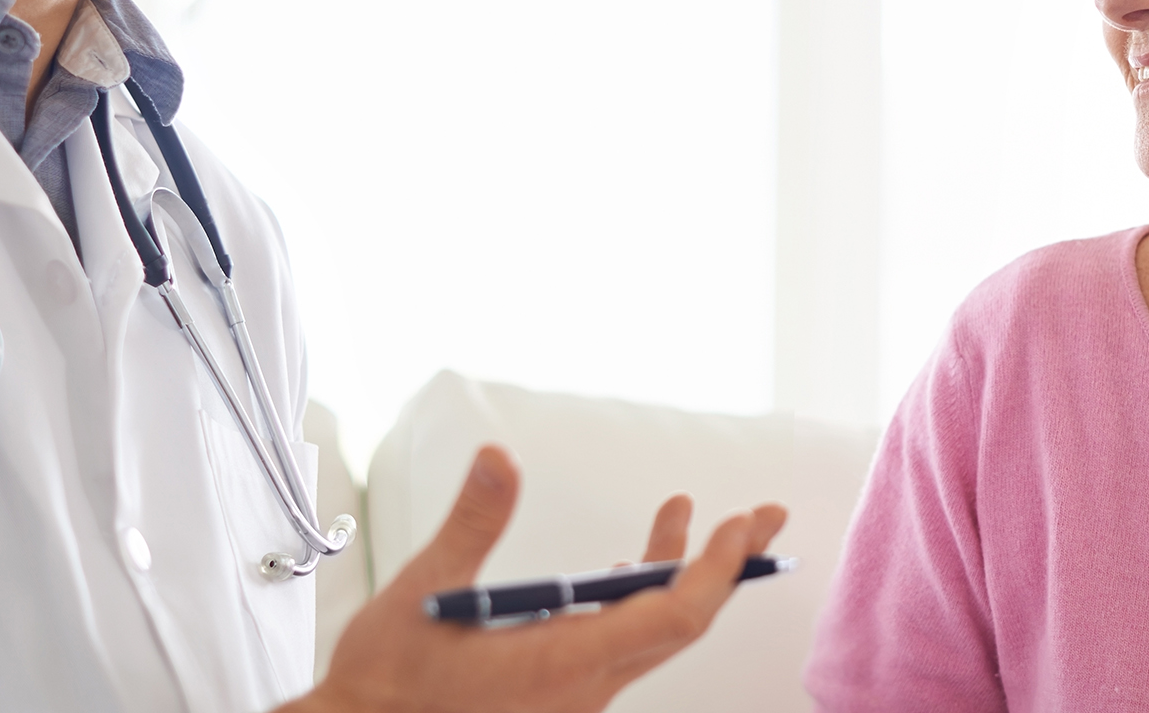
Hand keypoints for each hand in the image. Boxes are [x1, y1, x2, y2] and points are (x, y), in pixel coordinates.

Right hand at [284, 446, 788, 712]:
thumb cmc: (385, 685)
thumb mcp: (424, 591)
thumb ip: (472, 524)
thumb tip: (498, 459)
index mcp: (562, 663)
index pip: (673, 616)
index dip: (717, 569)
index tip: (742, 525)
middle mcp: (582, 687)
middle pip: (680, 623)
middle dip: (726, 565)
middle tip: (763, 517)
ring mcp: (573, 696)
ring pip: (650, 634)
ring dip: (681, 577)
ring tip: (704, 523)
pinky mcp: (557, 696)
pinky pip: (620, 647)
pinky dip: (639, 601)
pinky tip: (628, 572)